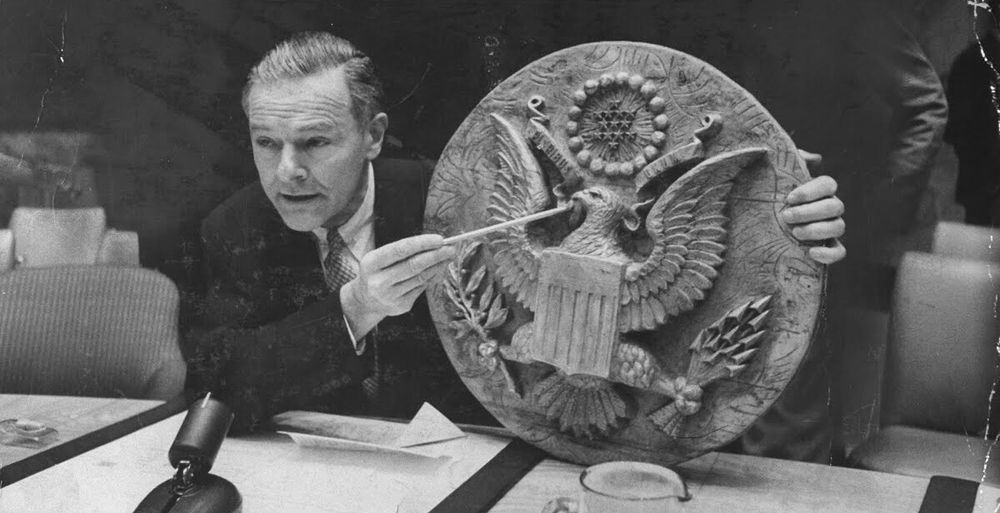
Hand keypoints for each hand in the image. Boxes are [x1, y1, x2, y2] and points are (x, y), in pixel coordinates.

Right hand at [340, 234, 455, 336]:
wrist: (366, 300)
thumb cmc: (379, 271)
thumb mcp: (381, 258)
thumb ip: (404, 251)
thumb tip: (436, 243)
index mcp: (371, 263)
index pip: (400, 249)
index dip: (422, 243)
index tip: (440, 239)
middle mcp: (379, 281)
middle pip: (414, 265)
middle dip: (435, 255)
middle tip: (451, 248)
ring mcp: (390, 296)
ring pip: (420, 277)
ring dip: (437, 265)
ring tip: (447, 256)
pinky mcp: (401, 306)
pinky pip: (421, 288)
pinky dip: (431, 276)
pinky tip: (437, 269)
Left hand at [781, 150, 846, 264]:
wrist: (758, 224)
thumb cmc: (770, 196)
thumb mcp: (774, 177)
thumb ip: (790, 162)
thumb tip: (816, 159)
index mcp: (820, 190)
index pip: (828, 184)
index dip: (811, 191)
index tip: (789, 198)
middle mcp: (830, 208)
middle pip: (835, 206)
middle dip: (810, 212)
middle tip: (785, 216)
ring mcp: (831, 228)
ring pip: (839, 227)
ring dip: (817, 230)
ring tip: (794, 233)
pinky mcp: (827, 248)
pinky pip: (839, 252)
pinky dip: (829, 254)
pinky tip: (811, 252)